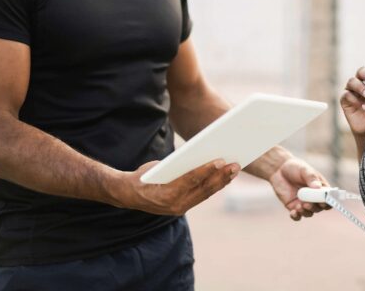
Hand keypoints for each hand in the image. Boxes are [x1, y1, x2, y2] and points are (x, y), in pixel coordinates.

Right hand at [116, 159, 239, 215]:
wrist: (129, 195)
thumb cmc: (143, 176)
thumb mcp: (157, 167)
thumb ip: (177, 165)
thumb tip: (199, 155)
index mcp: (166, 193)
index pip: (191, 179)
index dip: (207, 170)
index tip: (221, 160)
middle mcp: (175, 204)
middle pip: (203, 188)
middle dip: (221, 176)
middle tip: (235, 164)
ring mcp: (179, 208)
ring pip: (206, 194)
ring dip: (222, 182)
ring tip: (234, 170)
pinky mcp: (183, 208)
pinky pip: (202, 196)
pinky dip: (214, 187)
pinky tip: (224, 178)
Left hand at [268, 157, 330, 220]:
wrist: (279, 169)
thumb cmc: (296, 167)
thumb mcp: (304, 170)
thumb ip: (311, 178)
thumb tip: (317, 187)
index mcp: (321, 188)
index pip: (329, 198)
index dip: (329, 201)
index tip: (324, 201)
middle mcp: (314, 198)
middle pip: (319, 208)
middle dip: (315, 207)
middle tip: (308, 204)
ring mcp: (304, 203)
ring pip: (309, 213)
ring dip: (306, 212)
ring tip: (299, 206)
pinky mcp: (293, 207)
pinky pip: (297, 216)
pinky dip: (296, 216)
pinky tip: (293, 213)